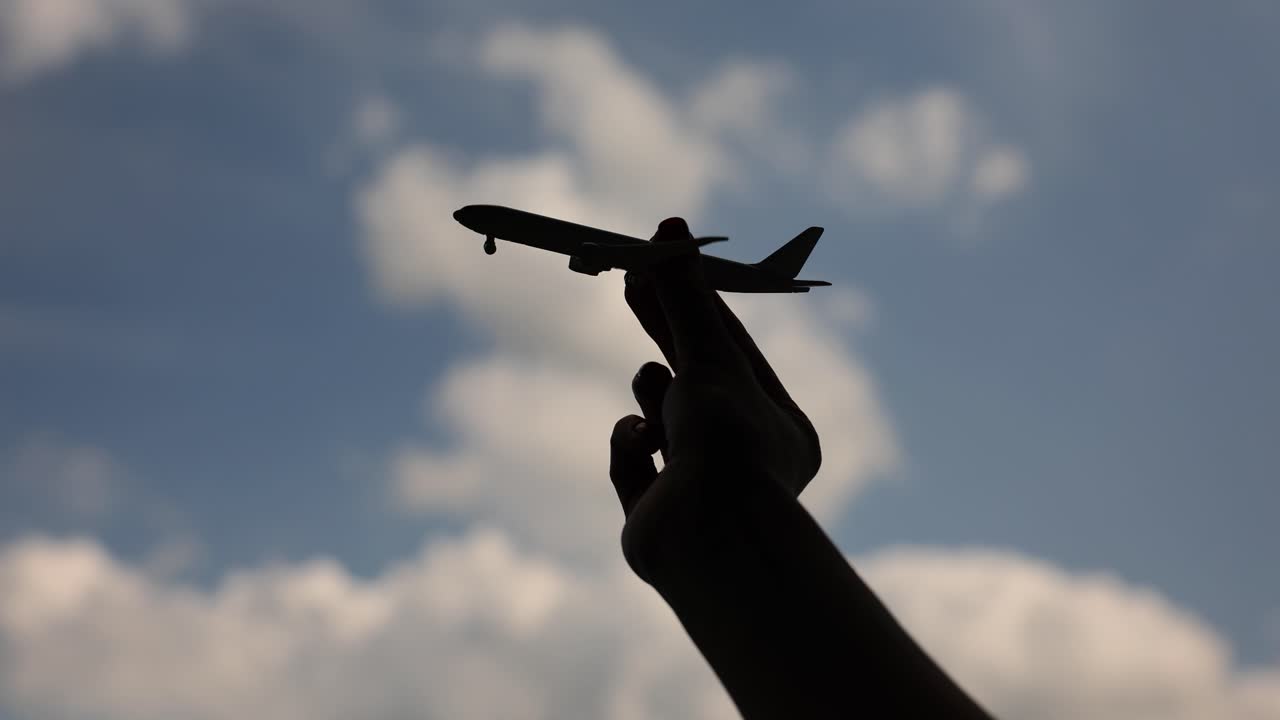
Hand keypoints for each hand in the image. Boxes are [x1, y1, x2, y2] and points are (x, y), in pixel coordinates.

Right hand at [609, 218, 821, 582]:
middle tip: (629, 280)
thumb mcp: (708, 358)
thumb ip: (685, 297)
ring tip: (655, 395)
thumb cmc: (727, 445)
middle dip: (664, 331)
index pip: (732, 350)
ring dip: (650, 396)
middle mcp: (743, 460)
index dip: (694, 303)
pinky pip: (631, 462)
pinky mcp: (654, 515)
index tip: (660, 266)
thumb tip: (669, 226)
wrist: (708, 541)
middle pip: (694, 379)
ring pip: (658, 420)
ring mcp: (698, 490)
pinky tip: (637, 446)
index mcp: (777, 425)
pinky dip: (628, 445)